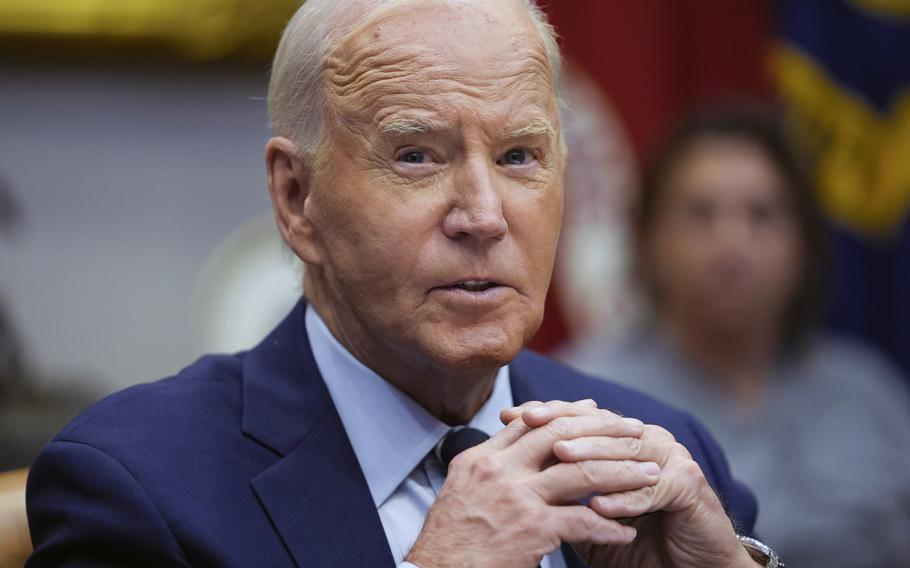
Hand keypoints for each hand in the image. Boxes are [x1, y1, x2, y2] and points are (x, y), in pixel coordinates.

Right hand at [405, 400, 657, 567]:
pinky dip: (610, 526)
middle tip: (634, 429)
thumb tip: (518, 451)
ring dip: (622, 473)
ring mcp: (515, 497)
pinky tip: (626, 531)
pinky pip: (584, 521)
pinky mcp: (532, 529)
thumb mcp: (462, 493)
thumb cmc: (450, 544)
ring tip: (649, 475)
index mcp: (480, 458)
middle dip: (603, 430)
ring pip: (581, 472)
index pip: (531, 422)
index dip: (567, 414)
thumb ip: (491, 469)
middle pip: (561, 434)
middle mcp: (497, 469)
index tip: (596, 411)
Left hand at [500, 402, 757, 567]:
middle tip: (529, 422)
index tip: (510, 415)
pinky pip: (652, 489)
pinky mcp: (689, 485)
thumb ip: (562, 494)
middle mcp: (647, 439)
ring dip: (591, 452)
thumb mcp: (588, 516)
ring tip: (559, 456)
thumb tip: (513, 474)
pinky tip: (598, 506)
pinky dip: (624, 499)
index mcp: (622, 440)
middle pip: (601, 424)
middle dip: (562, 423)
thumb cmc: (636, 542)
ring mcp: (671, 458)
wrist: (689, 567)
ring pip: (625, 449)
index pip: (579, 417)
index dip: (544, 414)